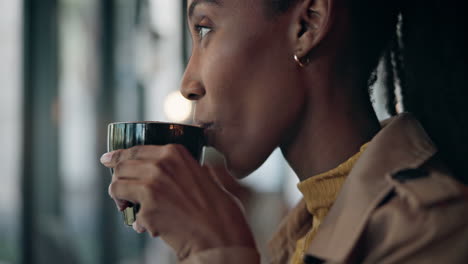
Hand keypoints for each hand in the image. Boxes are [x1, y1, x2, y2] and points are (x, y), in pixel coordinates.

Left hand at [100, 144, 255, 259]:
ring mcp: (151, 185)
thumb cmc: (221, 212)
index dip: (118, 155)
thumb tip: (200, 168)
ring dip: (120, 198)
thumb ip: (198, 170)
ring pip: (116, 186)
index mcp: (175, 153)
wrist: (219, 237)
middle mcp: (161, 164)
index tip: (108, 159)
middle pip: (122, 166)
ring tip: (129, 208)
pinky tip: (149, 227)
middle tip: (120, 190)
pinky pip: (129, 213)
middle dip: (118, 178)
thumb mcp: (211, 179)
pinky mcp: (146, 209)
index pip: (136, 149)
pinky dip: (136, 221)